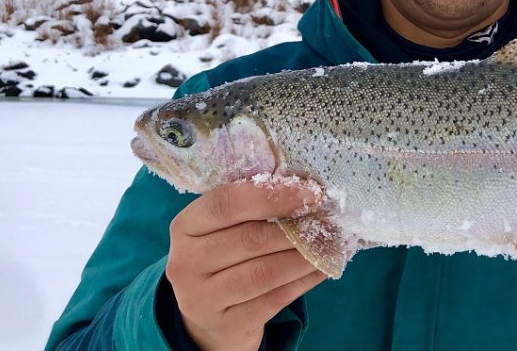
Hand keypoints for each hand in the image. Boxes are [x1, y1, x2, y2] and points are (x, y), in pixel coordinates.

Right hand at [166, 180, 326, 350]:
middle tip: (329, 222)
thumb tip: (306, 190)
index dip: (272, 195)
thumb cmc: (224, 260)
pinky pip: (274, 299)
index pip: (226, 203)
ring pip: (265, 272)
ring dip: (305, 256)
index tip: (311, 193)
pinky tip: (323, 269)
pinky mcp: (226, 325)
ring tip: (331, 245)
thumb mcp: (223, 231)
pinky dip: (304, 281)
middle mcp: (185, 263)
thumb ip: (251, 209)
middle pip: (251, 238)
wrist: (209, 319)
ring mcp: (201, 298)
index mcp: (185, 227)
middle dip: (296, 229)